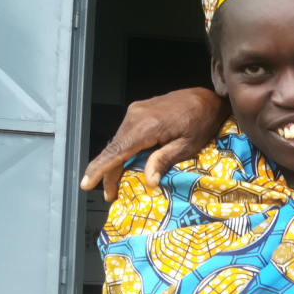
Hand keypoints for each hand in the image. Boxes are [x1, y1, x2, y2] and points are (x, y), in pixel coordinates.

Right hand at [80, 88, 228, 200]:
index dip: (100, 169)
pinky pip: (126, 134)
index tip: (86, 184)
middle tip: (111, 195)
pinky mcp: (139, 110)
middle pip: (114, 149)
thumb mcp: (188, 145)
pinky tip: (127, 164)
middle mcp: (135, 115)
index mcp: (147, 126)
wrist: (207, 98)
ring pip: (119, 141)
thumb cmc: (202, 122)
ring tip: (117, 184)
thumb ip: (165, 160)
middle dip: (109, 173)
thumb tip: (148, 181)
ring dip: (116, 162)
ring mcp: (136, 111)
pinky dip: (124, 150)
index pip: (116, 151)